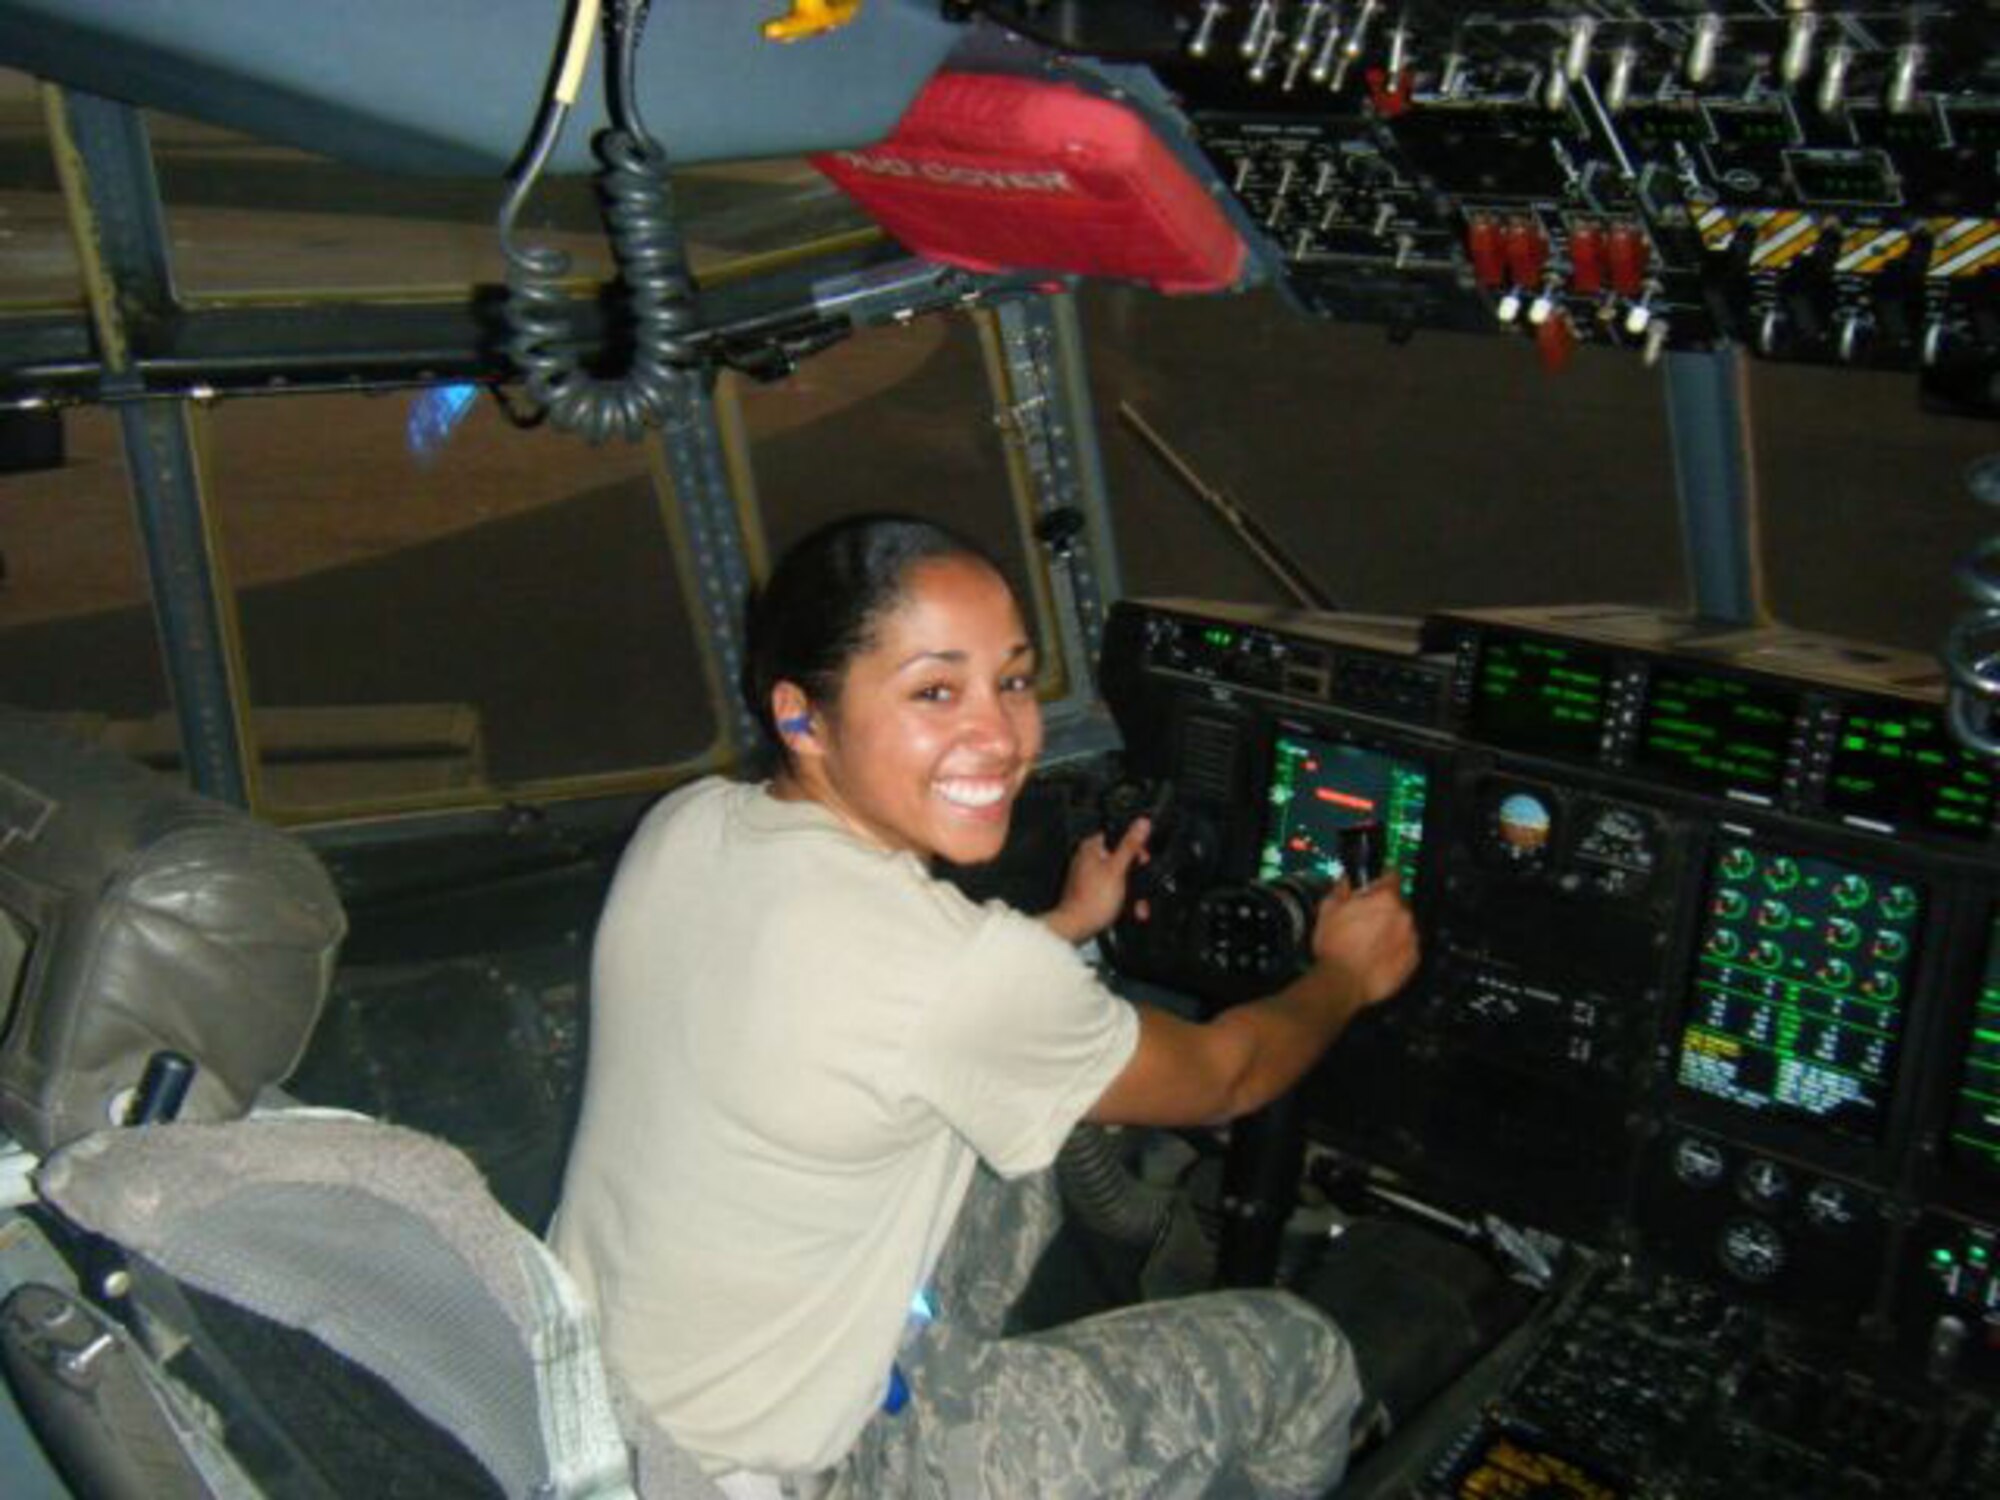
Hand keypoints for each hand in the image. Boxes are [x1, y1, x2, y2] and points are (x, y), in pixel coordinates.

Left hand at [1044, 817, 1150, 944]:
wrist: (1077, 928)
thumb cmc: (1091, 900)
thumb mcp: (1118, 868)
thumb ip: (1130, 844)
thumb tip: (1142, 823)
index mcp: (1091, 847)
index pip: (1119, 835)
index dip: (1135, 847)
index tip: (1143, 859)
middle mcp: (1089, 860)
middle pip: (1122, 859)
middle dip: (1137, 876)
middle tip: (1142, 885)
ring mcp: (1090, 877)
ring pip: (1121, 878)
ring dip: (1134, 892)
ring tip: (1138, 905)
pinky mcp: (1093, 893)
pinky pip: (1115, 892)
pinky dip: (1125, 900)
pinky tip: (1132, 910)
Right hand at [1309, 875, 1417, 1006]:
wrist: (1343, 983)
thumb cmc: (1335, 945)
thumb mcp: (1328, 909)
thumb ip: (1341, 888)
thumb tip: (1347, 880)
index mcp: (1385, 898)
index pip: (1392, 876)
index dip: (1381, 881)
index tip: (1375, 887)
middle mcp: (1404, 915)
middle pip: (1398, 904)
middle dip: (1384, 909)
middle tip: (1365, 921)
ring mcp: (1411, 939)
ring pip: (1403, 926)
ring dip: (1391, 929)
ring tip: (1371, 943)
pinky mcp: (1413, 960)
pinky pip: (1406, 947)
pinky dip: (1396, 949)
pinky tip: (1378, 957)